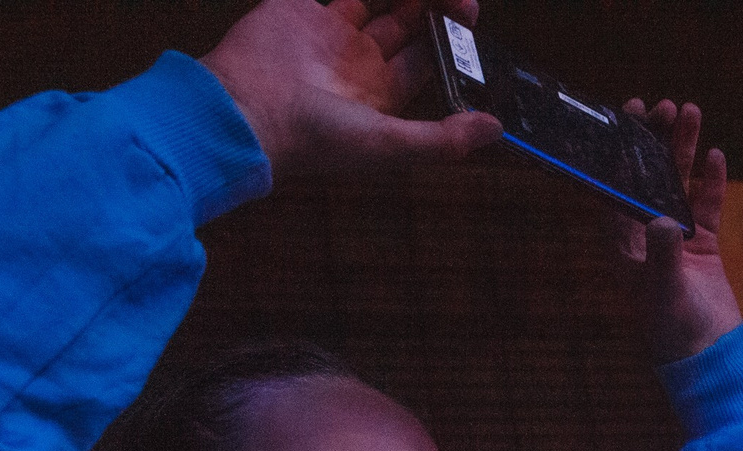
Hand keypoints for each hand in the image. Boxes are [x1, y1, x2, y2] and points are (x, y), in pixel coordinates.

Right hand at [201, 0, 500, 177]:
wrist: (246, 112)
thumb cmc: (315, 140)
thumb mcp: (390, 145)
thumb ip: (445, 138)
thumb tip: (496, 129)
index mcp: (380, 97)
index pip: (427, 62)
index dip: (451, 42)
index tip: (470, 18)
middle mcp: (356, 64)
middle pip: (406, 25)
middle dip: (433, 7)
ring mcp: (326, 34)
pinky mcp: (297, 8)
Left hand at [611, 99, 739, 362]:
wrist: (711, 358)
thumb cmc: (676, 331)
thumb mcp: (664, 291)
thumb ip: (663, 254)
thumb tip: (664, 220)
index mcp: (622, 244)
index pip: (614, 188)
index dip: (619, 152)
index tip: (627, 118)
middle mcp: (644, 235)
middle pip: (646, 177)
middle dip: (654, 141)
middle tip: (663, 106)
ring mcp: (676, 238)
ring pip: (678, 184)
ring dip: (683, 150)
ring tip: (691, 112)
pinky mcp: (703, 246)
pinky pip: (707, 205)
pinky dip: (711, 182)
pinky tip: (716, 155)